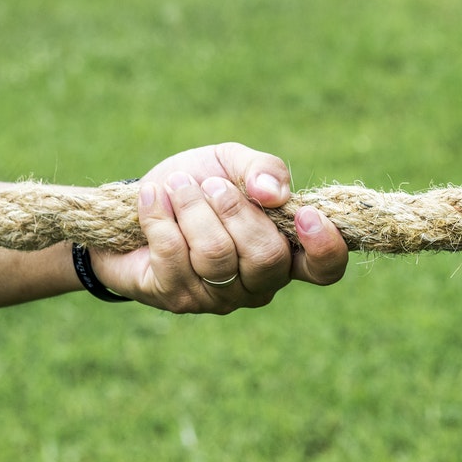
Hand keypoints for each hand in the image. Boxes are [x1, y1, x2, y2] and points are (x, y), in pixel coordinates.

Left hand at [90, 142, 347, 313]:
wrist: (137, 203)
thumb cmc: (196, 184)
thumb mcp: (232, 163)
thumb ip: (262, 168)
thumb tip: (273, 194)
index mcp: (287, 251)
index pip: (325, 269)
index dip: (324, 247)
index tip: (304, 214)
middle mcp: (260, 283)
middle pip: (266, 257)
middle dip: (234, 210)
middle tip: (208, 184)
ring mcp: (220, 297)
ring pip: (216, 256)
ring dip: (192, 209)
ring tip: (177, 186)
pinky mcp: (177, 298)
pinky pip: (174, 257)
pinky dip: (160, 217)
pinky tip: (152, 197)